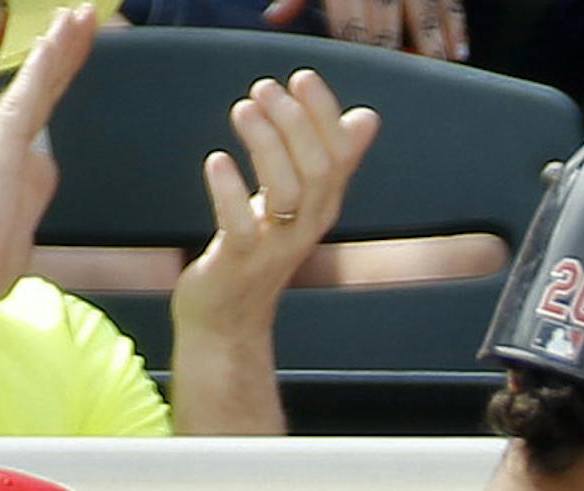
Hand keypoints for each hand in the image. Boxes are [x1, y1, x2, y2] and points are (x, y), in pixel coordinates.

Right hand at [0, 6, 98, 318]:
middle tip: (84, 16)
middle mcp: (0, 137)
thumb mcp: (18, 226)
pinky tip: (55, 42)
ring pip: (38, 84)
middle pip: (42, 86)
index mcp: (6, 155)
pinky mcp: (1, 145)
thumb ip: (32, 194)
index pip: (41, 105)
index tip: (74, 46)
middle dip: (65, 49)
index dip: (59, 74)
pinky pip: (27, 98)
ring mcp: (0, 138)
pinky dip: (43, 69)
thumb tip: (44, 168)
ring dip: (61, 47)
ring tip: (81, 16)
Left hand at [173, 68, 379, 328]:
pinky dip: (230, 191)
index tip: (300, 78)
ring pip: (286, 192)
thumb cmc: (258, 253)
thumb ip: (331, 161)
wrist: (227, 320)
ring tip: (243, 111)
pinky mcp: (238, 264)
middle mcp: (305, 227)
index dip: (324, 114)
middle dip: (293, 121)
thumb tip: (366, 119)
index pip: (339, 156)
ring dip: (264, 144)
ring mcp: (273, 248)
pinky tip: (217, 161)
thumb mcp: (298, 204)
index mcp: (321, 207)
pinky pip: (240, 227)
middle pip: (318, 170)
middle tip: (263, 89)